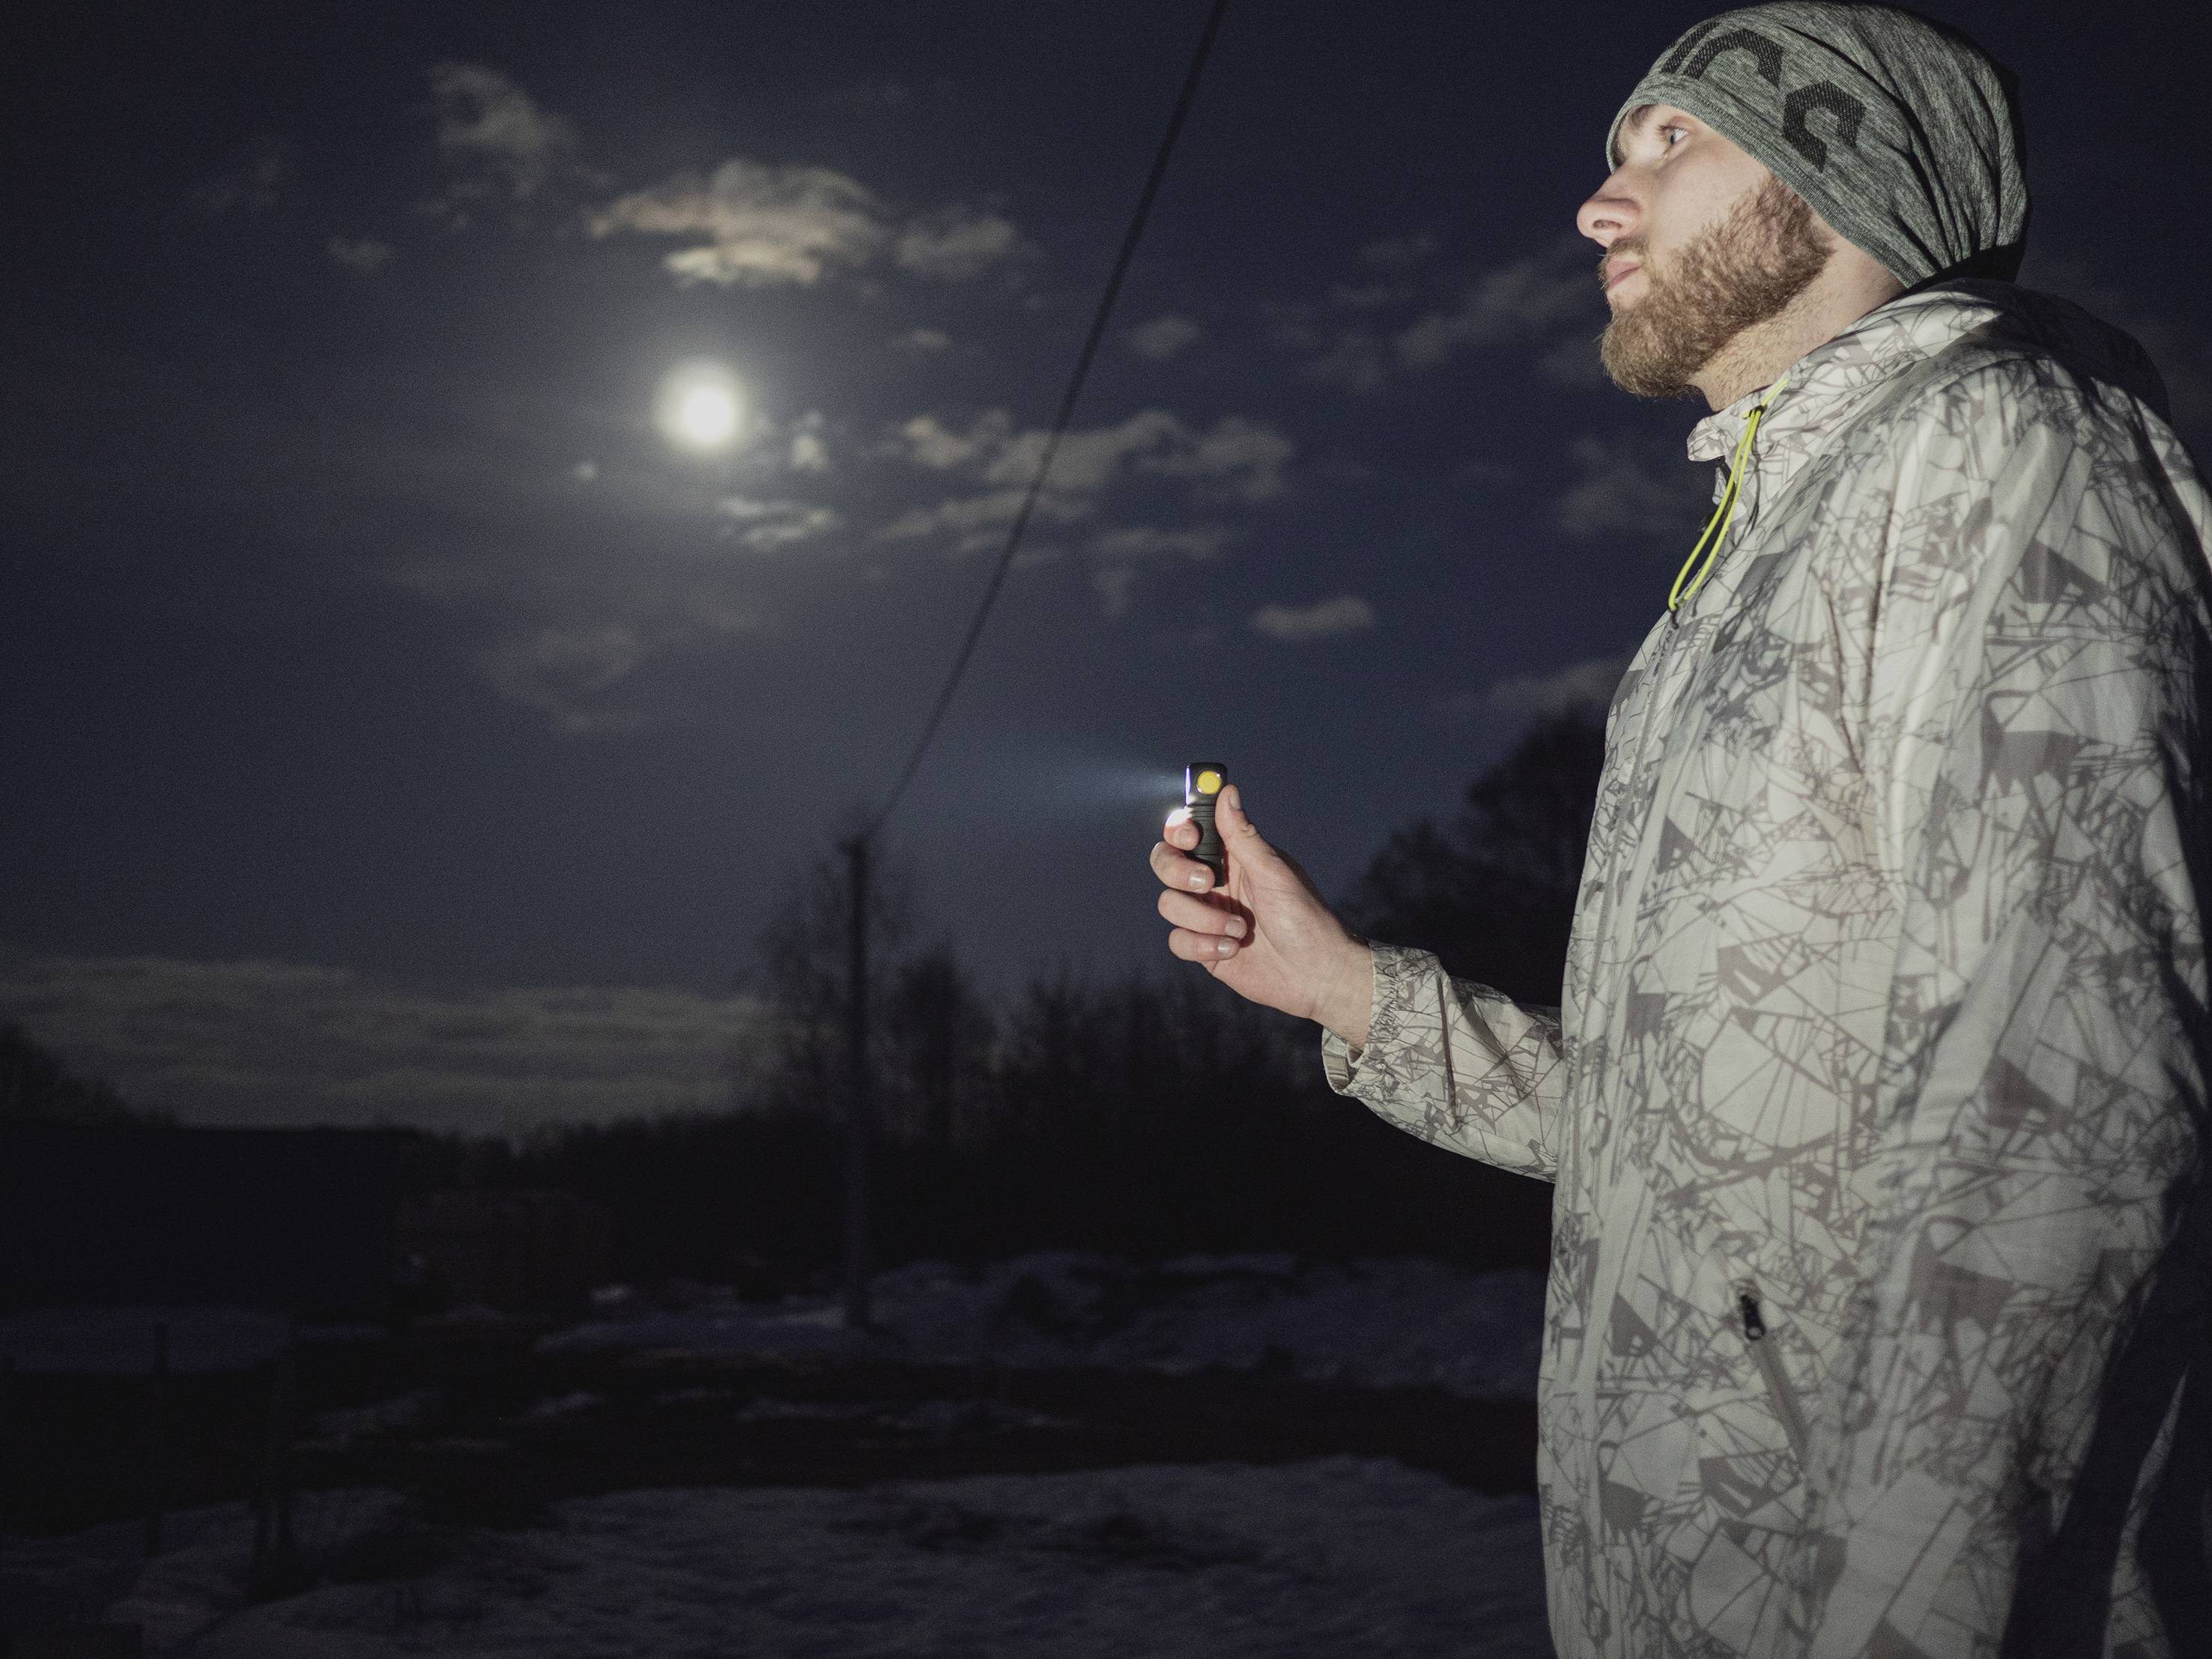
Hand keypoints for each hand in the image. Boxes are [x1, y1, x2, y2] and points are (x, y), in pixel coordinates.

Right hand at [1149, 784, 1372, 1047]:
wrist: (1315, 974)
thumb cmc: (1304, 917)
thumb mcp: (1273, 871)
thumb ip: (1243, 835)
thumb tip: (1227, 790)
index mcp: (1232, 856)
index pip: (1188, 831)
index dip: (1179, 828)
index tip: (1190, 837)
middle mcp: (1214, 882)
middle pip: (1165, 862)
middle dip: (1177, 871)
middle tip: (1208, 883)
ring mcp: (1206, 914)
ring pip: (1168, 904)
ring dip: (1203, 918)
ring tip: (1240, 930)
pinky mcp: (1203, 948)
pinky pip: (1178, 941)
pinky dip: (1203, 946)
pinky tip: (1233, 950)